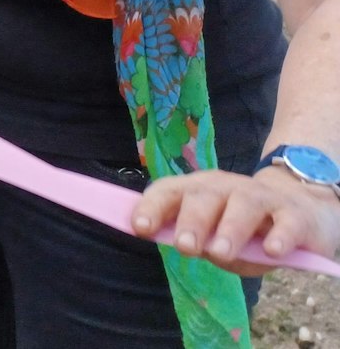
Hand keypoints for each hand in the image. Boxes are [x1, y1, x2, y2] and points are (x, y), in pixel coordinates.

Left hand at [133, 166, 339, 275]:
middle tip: (185, 246)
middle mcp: (226, 188)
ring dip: (231, 229)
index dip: (152, 207)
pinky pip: (287, 223)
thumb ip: (201, 244)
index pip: (168, 192)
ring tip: (222, 253)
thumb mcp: (214, 238)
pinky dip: (279, 236)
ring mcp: (262, 198)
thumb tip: (192, 247)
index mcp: (197, 190)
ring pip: (243, 206)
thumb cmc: (243, 229)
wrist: (300, 211)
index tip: (141, 227)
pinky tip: (273, 250)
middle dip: (191, 221)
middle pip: (203, 197)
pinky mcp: (296, 215)